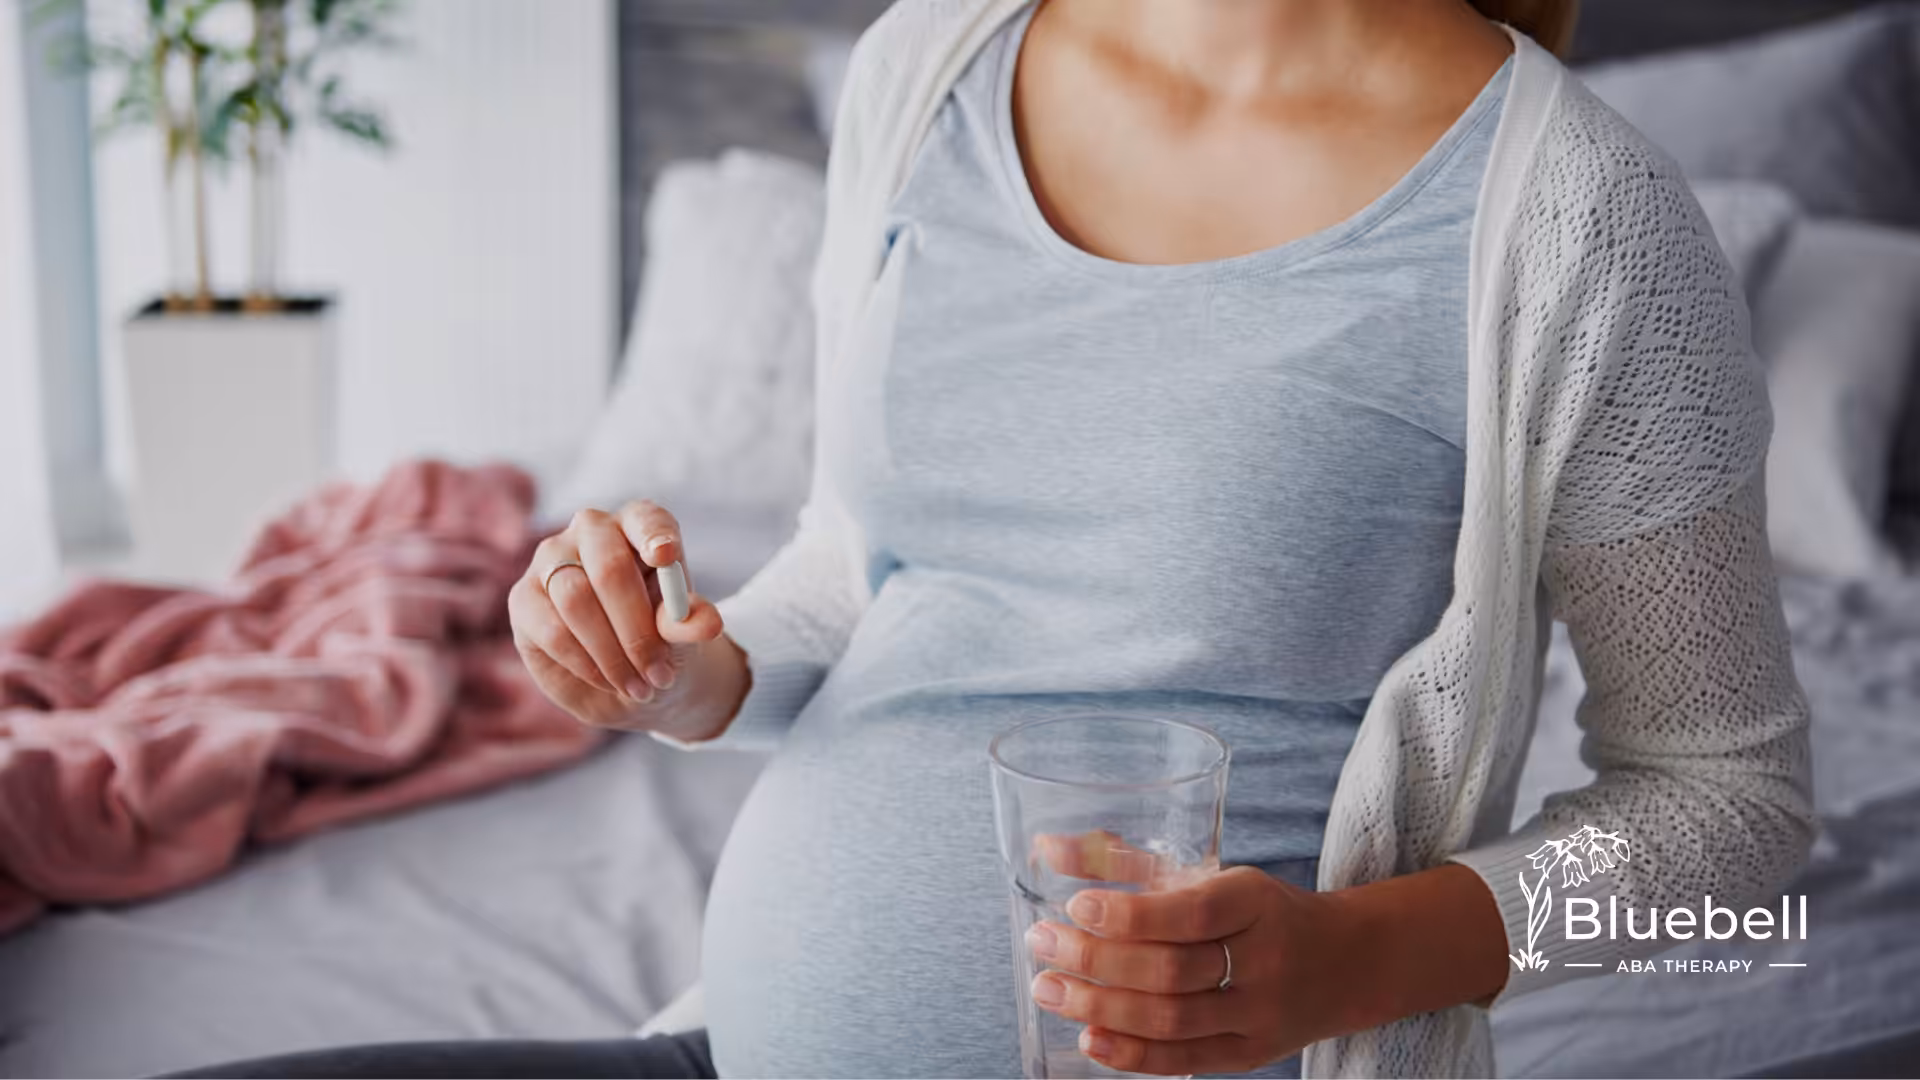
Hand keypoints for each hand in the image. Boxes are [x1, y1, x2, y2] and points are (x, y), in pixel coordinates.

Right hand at [508, 500, 742, 738]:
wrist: (632, 677)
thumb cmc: (663, 641)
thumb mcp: (684, 635)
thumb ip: (690, 624)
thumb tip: (707, 624)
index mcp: (639, 527)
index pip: (645, 519)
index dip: (654, 535)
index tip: (666, 558)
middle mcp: (591, 532)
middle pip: (609, 567)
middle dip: (636, 629)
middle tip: (659, 674)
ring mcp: (551, 560)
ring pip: (576, 600)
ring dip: (611, 653)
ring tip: (639, 686)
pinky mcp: (524, 598)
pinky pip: (552, 630)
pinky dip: (585, 663)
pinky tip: (608, 681)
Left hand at [1026, 861, 1511, 1075]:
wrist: (1344, 963)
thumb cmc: (1259, 911)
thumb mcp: (1210, 875)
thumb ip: (1128, 861)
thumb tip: (1047, 848)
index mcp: (1255, 902)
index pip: (1192, 914)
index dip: (1131, 914)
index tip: (1076, 905)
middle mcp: (1263, 961)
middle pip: (1172, 970)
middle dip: (1097, 961)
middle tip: (1042, 944)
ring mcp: (1258, 1014)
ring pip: (1172, 1020)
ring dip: (1099, 1007)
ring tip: (1048, 988)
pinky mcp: (1249, 1054)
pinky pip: (1183, 1061)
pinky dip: (1130, 1055)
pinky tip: (1088, 1038)